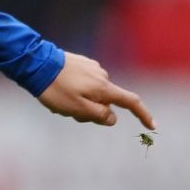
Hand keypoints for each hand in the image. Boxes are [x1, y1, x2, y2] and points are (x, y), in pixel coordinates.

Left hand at [38, 52, 156, 129]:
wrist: (37, 64)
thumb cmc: (56, 90)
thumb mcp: (77, 109)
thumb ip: (98, 115)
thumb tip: (112, 118)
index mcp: (104, 88)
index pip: (131, 102)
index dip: (143, 115)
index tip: (152, 126)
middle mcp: (103, 76)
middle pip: (106, 101)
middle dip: (90, 111)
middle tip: (67, 111)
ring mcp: (92, 68)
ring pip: (92, 93)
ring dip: (80, 100)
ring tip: (58, 99)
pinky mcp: (82, 63)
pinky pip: (83, 83)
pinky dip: (75, 90)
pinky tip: (58, 88)